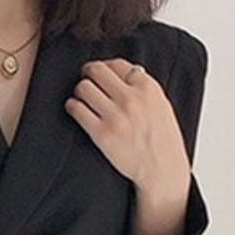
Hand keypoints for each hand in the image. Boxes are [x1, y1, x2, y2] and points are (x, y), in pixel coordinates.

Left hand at [65, 57, 191, 196]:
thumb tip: (117, 72)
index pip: (115, 64)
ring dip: (79, 91)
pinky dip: (72, 107)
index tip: (99, 74)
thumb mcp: (160, 104)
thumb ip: (141, 87)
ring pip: (83, 87)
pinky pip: (76, 109)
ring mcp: (116, 117)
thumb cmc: (162, 139)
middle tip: (86, 81)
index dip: (104, 68)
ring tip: (82, 99)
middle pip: (96, 71)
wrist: (162, 170)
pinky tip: (76, 110)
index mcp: (147, 87)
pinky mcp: (102, 134)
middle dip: (88, 74)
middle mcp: (131, 99)